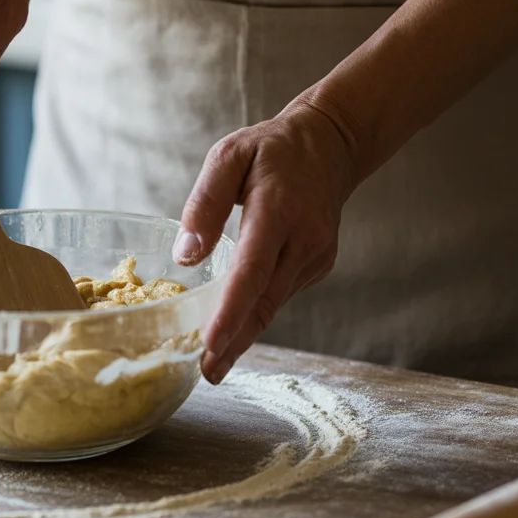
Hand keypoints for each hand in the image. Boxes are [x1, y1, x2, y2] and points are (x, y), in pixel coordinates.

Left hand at [173, 98, 360, 383]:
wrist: (331, 145)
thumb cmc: (270, 149)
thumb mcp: (229, 156)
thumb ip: (206, 203)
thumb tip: (186, 256)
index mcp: (279, 209)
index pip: (252, 270)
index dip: (231, 311)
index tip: (210, 344)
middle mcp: (304, 239)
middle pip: (265, 301)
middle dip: (234, 340)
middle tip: (206, 372)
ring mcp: (316, 255)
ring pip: (274, 304)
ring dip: (244, 333)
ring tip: (212, 361)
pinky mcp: (318, 264)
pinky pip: (281, 294)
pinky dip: (256, 313)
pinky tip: (234, 328)